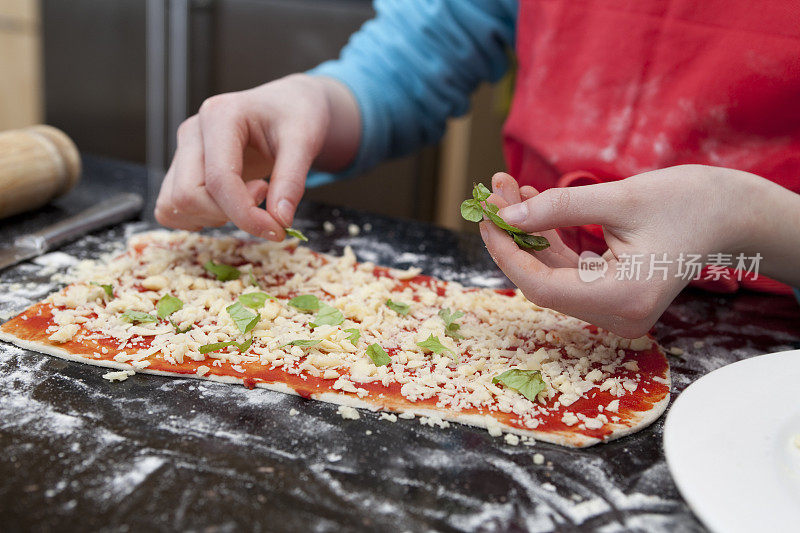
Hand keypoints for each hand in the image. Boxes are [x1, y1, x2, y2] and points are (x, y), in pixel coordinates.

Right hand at [155, 74, 359, 239]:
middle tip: (264, 199)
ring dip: (213, 217)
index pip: (219, 179)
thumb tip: (280, 220)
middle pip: (188, 195)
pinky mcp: (181, 169)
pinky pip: (171, 208)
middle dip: (229, 214)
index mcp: (220, 116)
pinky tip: (229, 206)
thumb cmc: (295, 115)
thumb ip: (292, 180)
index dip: (246, 214)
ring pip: (175, 205)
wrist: (288, 106)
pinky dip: (199, 218)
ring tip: (248, 197)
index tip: (278, 229)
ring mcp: (183, 150)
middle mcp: (192, 131)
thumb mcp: (304, 141)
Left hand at [480, 166, 764, 337]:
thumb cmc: (687, 203)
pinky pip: (569, 271)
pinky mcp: (613, 295)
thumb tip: (506, 216)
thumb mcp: (620, 198)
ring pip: (552, 275)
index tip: (487, 216)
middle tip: (493, 193)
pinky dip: (548, 240)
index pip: (543, 286)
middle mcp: (619, 315)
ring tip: (508, 189)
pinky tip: (531, 204)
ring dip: (528, 234)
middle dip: (514, 236)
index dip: (508, 252)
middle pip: (544, 281)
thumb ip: (560, 208)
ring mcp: (616, 309)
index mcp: (625, 298)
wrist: (729, 214)